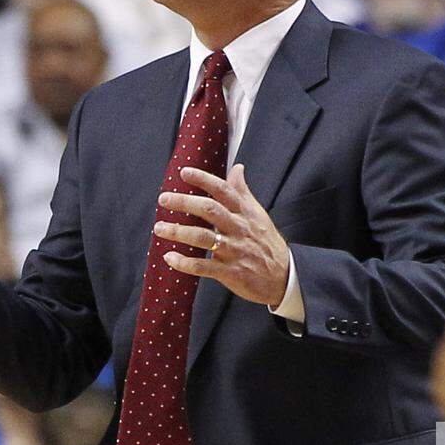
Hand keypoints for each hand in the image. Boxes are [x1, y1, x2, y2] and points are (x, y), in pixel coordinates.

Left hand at [154, 164, 289, 306]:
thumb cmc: (267, 242)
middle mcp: (239, 229)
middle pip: (210, 210)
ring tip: (159, 228)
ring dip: (179, 232)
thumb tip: (237, 168)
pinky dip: (185, 263)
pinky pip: (204, 267)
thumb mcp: (258, 214)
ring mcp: (235, 251)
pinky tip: (170, 258)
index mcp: (245, 213)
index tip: (184, 172)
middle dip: (185, 203)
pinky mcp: (231, 272)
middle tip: (164, 199)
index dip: (204, 180)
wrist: (284, 276)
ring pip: (204, 238)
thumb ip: (243, 191)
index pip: (223, 191)